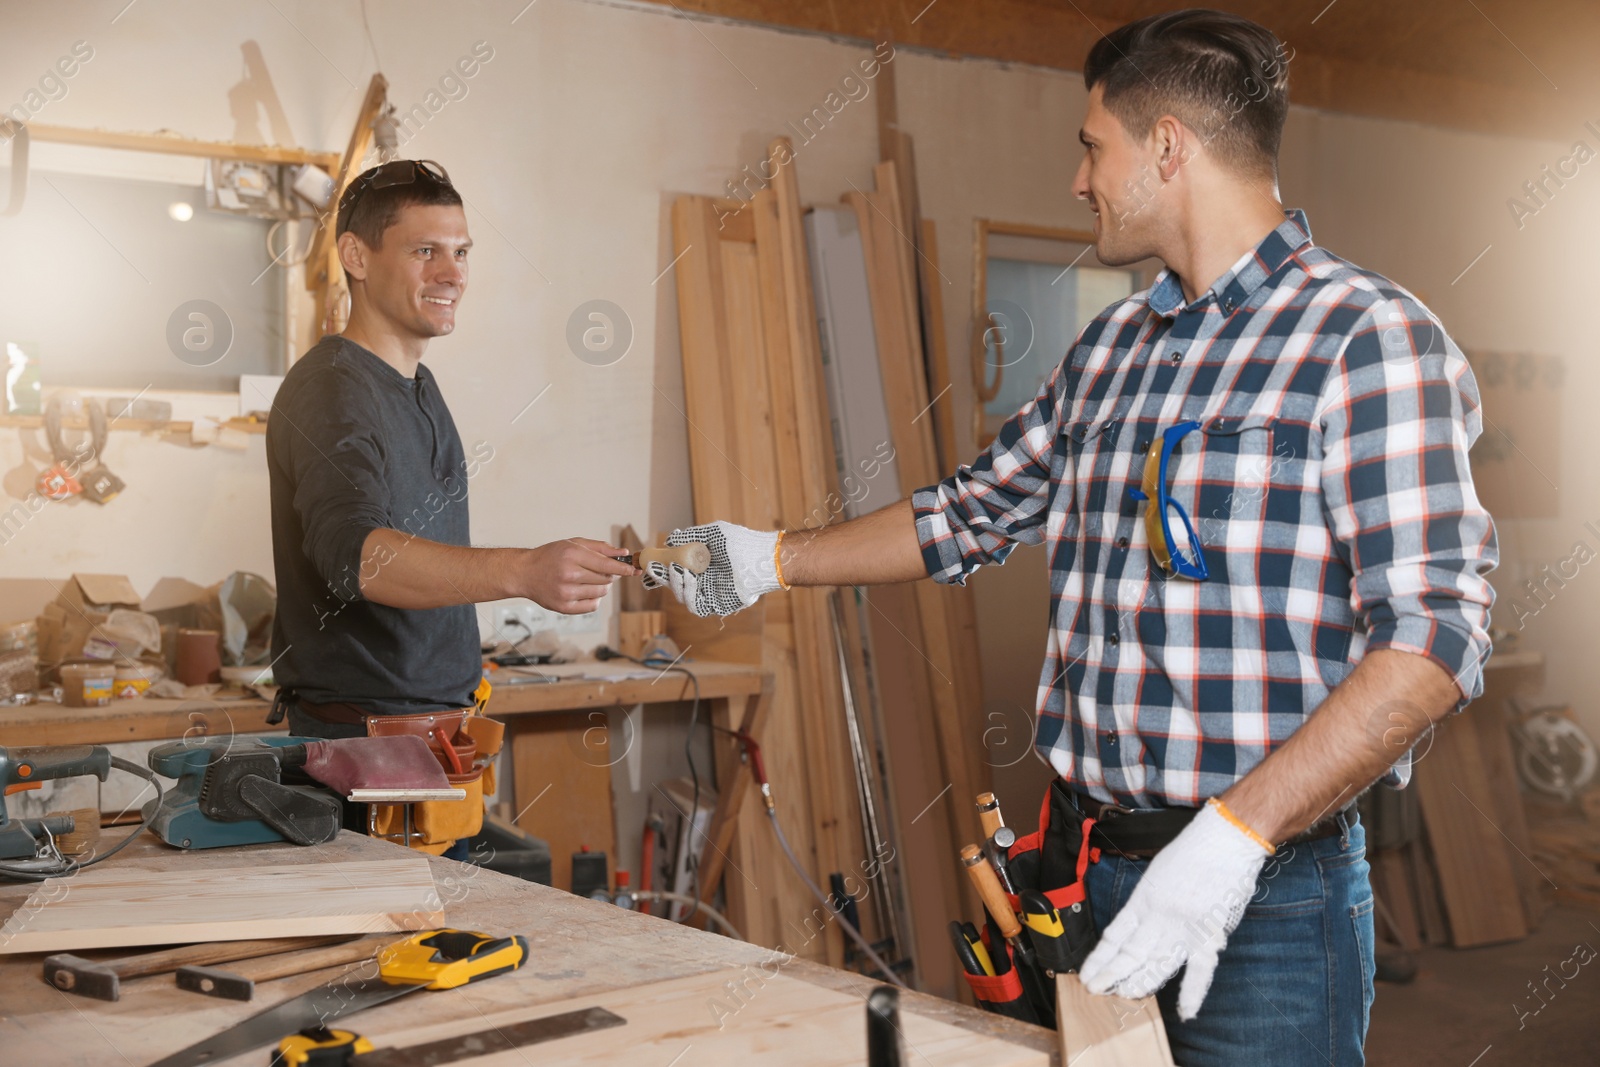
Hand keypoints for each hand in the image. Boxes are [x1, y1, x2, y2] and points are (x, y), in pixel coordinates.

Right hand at [519, 537, 637, 613]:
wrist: (524, 573)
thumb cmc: (550, 556)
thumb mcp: (573, 544)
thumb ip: (600, 548)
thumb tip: (623, 554)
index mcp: (572, 555)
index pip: (607, 565)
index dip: (623, 569)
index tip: (634, 570)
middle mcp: (569, 574)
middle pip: (606, 579)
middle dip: (609, 575)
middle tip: (600, 571)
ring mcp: (566, 592)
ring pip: (601, 593)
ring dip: (601, 587)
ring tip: (588, 580)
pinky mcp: (564, 607)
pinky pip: (592, 606)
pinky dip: (594, 599)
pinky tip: (583, 591)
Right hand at [648, 521, 780, 616]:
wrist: (759, 557)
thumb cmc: (739, 543)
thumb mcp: (710, 534)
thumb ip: (689, 537)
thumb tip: (669, 540)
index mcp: (700, 565)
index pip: (675, 571)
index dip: (660, 570)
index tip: (648, 564)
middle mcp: (703, 581)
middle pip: (674, 585)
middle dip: (661, 578)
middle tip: (654, 568)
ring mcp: (709, 594)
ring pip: (682, 597)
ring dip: (674, 584)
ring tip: (677, 569)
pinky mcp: (717, 605)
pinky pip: (695, 606)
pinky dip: (688, 592)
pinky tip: (689, 578)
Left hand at [1078, 801, 1271, 1019]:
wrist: (1226, 840)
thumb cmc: (1192, 851)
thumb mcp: (1156, 872)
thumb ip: (1148, 902)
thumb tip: (1140, 925)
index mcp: (1143, 900)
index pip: (1114, 936)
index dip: (1100, 958)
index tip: (1087, 973)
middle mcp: (1159, 917)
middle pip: (1131, 954)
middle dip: (1111, 975)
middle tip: (1096, 990)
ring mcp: (1184, 928)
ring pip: (1157, 965)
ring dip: (1139, 983)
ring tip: (1123, 995)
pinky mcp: (1210, 934)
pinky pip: (1200, 970)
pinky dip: (1192, 992)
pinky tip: (1184, 1011)